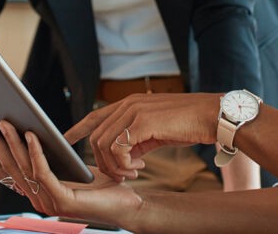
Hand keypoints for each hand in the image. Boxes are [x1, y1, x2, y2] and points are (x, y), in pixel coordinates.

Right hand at [0, 117, 140, 226]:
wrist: (128, 202)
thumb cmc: (101, 183)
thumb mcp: (67, 164)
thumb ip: (47, 154)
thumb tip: (27, 128)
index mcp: (35, 191)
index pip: (3, 171)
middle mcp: (37, 199)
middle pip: (8, 167)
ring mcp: (48, 202)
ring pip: (23, 168)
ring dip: (11, 143)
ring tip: (5, 121)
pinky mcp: (63, 201)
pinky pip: (43, 172)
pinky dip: (35, 152)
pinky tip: (32, 135)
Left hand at [64, 93, 221, 181]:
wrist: (211, 115)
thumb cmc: (188, 123)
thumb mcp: (156, 130)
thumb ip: (137, 138)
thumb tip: (125, 155)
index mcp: (130, 103)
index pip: (95, 115)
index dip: (78, 129)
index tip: (65, 139)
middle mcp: (128, 104)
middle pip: (96, 137)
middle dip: (104, 162)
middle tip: (123, 174)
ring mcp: (133, 111)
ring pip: (103, 144)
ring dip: (115, 166)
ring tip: (133, 172)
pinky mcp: (142, 122)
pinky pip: (118, 148)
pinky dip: (123, 163)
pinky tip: (140, 166)